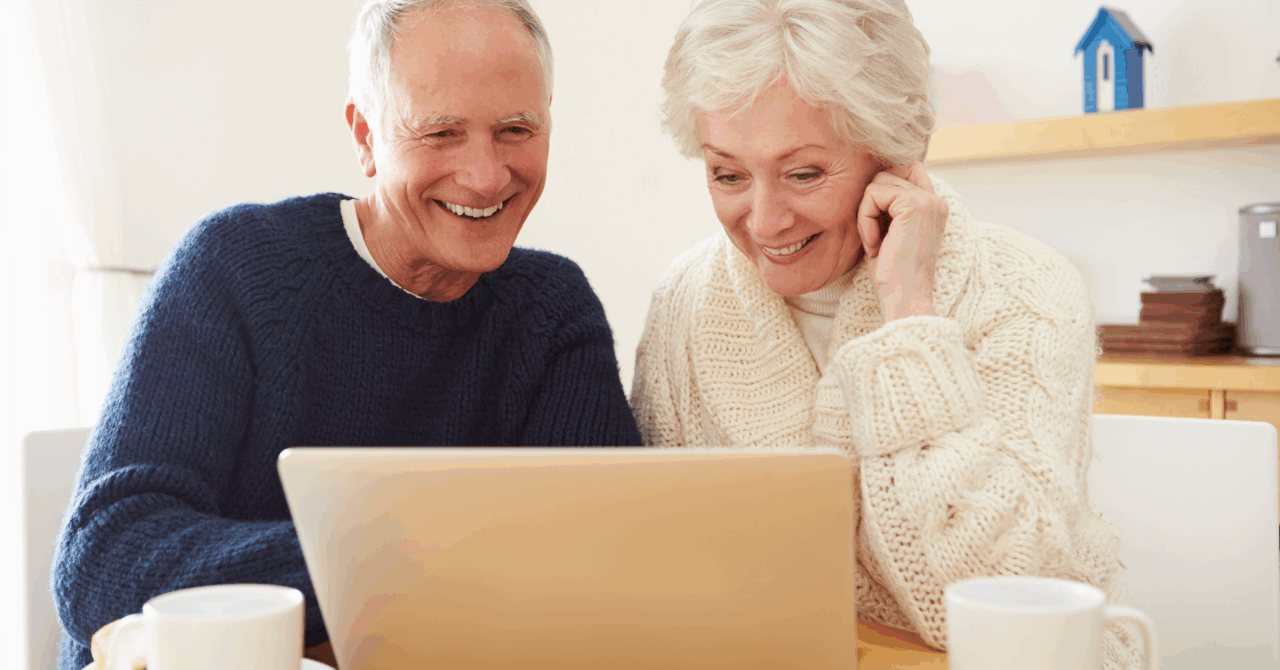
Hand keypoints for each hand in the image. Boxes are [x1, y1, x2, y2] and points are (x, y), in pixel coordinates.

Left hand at [856, 163, 948, 321]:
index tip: (879, 224)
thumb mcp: (891, 233)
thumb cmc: (893, 273)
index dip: (884, 188)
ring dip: (866, 214)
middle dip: (872, 204)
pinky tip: (875, 246)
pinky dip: (865, 220)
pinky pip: (873, 195)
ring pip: (877, 183)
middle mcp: (936, 200)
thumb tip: (870, 182)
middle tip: (876, 237)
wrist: (905, 298)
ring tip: (876, 243)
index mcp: (934, 206)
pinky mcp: (914, 204)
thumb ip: (889, 206)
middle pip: (887, 174)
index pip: (908, 169)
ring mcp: (927, 200)